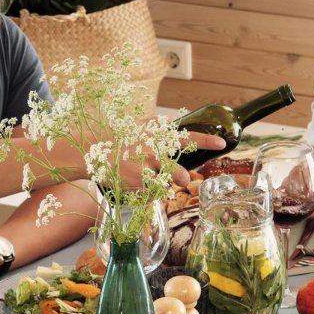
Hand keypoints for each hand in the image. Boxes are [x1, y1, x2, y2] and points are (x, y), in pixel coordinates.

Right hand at [109, 127, 223, 189]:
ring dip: (166, 184)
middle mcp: (153, 149)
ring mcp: (145, 167)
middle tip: (182, 178)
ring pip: (167, 182)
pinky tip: (135, 184)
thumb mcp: (137, 126)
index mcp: (156, 134)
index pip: (187, 136)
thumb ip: (156, 126)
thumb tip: (172, 122)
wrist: (92, 151)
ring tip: (153, 181)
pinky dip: (147, 191)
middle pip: (179, 170)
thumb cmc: (117, 138)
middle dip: (183, 177)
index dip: (206, 140)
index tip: (222, 142)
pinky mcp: (137, 181)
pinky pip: (152, 192)